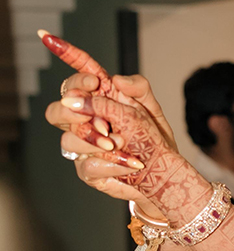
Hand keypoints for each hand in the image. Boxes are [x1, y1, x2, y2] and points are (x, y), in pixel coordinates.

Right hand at [49, 89, 185, 205]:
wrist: (162, 170)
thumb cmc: (152, 136)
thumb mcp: (151, 108)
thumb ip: (138, 88)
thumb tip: (118, 79)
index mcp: (95, 103)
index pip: (72, 86)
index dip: (77, 82)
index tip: (94, 82)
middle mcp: (83, 123)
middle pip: (55, 113)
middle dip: (70, 113)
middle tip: (98, 119)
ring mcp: (82, 148)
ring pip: (69, 140)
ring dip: (96, 142)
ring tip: (122, 144)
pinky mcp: (87, 171)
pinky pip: (88, 165)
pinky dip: (112, 163)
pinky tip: (129, 164)